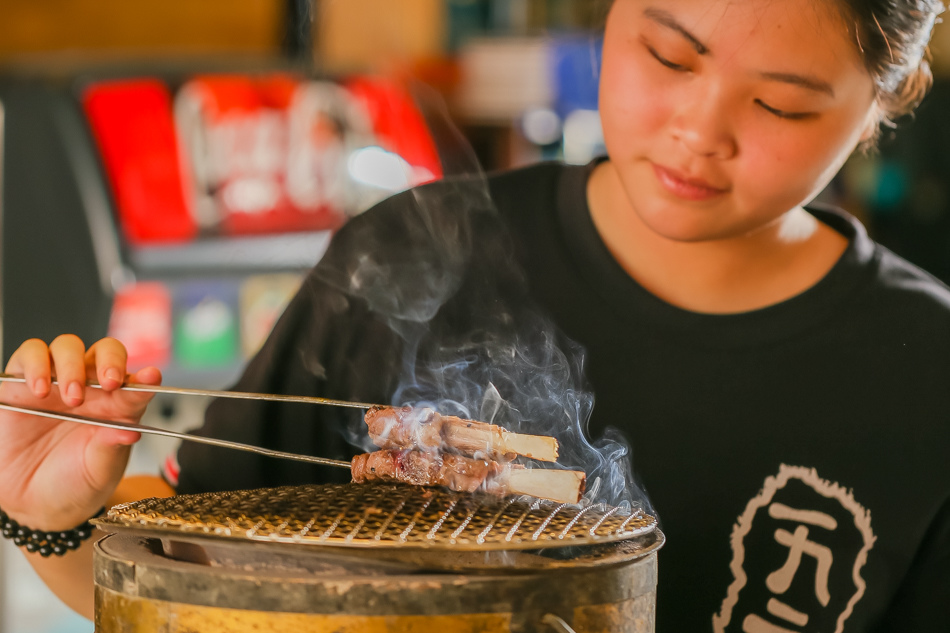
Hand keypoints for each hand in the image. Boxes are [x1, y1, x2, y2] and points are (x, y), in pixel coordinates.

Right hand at [0, 335, 160, 530]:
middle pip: (105, 351)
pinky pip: (29, 354)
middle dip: (110, 361)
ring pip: (68, 346)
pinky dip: (36, 364)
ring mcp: (56, 383)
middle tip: (109, 384)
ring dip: (72, 364)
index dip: (145, 377)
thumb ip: (111, 446)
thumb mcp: (98, 469)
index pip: (135, 381)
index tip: (151, 378)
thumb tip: (131, 431)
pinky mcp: (21, 383)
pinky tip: (39, 390)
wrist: (31, 503)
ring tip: (71, 396)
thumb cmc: (73, 483)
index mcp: (117, 406)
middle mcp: (90, 389)